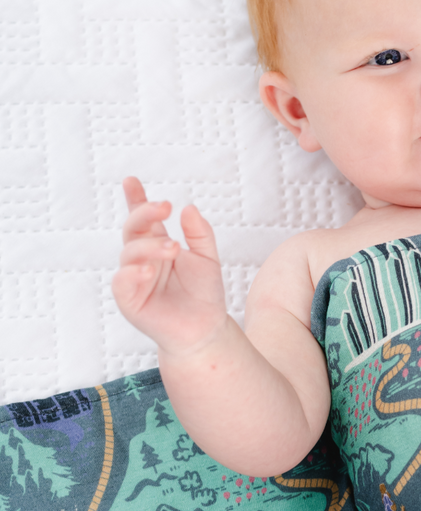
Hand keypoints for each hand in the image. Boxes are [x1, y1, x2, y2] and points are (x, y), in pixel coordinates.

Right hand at [112, 177, 225, 356]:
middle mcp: (142, 258)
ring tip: (172, 248)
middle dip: (144, 213)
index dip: (136, 199)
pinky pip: (122, 282)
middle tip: (164, 207)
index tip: (131, 181)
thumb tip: (188, 208)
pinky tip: (148, 270)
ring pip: (129, 253)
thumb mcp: (208, 258)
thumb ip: (199, 234)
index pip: (144, 218)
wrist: (206, 329)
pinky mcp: (129, 299)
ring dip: (149, 247)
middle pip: (133, 229)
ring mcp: (133, 278)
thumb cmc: (204, 294)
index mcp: (158, 244)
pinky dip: (132, 273)